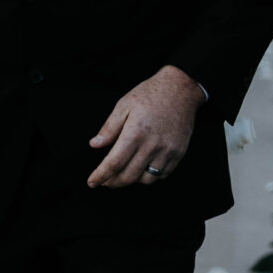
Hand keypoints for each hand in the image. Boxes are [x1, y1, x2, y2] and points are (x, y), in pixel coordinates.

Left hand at [87, 64, 202, 188]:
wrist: (180, 89)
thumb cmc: (150, 94)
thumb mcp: (124, 105)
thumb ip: (109, 128)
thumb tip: (94, 145)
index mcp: (135, 133)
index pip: (114, 163)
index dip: (100, 175)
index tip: (92, 182)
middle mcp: (152, 145)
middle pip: (128, 176)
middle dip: (112, 182)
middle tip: (105, 181)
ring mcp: (167, 151)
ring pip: (146, 180)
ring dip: (132, 180)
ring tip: (124, 172)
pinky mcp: (178, 153)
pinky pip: (162, 175)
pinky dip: (149, 176)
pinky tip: (142, 168)